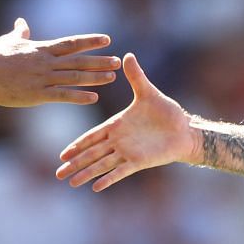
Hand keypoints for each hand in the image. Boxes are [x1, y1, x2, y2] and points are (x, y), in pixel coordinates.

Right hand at [0, 18, 119, 107]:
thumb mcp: (9, 40)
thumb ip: (20, 32)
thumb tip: (21, 21)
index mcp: (42, 49)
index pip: (71, 43)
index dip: (89, 41)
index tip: (106, 40)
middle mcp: (46, 62)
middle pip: (78, 61)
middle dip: (99, 61)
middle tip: (117, 61)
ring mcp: (43, 79)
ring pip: (74, 77)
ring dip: (94, 77)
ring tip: (111, 78)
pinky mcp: (37, 95)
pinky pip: (62, 96)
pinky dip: (79, 97)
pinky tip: (93, 98)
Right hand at [55, 53, 194, 191]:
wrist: (185, 130)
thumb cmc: (167, 113)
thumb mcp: (149, 92)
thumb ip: (136, 77)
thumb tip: (127, 55)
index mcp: (117, 125)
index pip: (92, 136)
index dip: (77, 145)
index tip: (63, 153)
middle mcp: (118, 141)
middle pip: (91, 154)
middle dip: (75, 164)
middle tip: (58, 174)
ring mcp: (128, 153)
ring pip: (101, 165)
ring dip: (86, 173)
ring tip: (71, 183)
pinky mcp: (139, 162)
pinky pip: (120, 172)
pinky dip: (108, 179)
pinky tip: (95, 187)